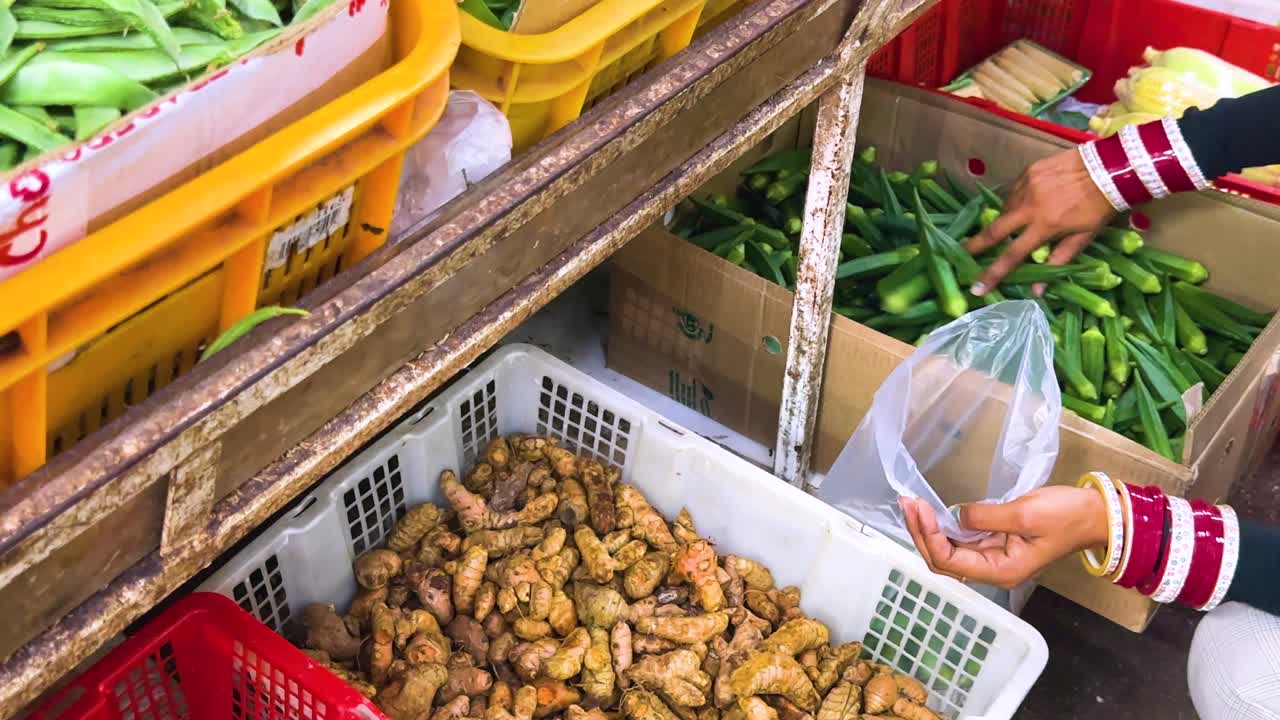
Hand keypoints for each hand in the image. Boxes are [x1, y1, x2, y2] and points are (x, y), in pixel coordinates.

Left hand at [898, 486, 1109, 588]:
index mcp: (1002, 571)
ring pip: (948, 550)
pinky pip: (961, 540)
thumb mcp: (1025, 513)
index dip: (929, 536)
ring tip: (911, 504)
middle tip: (906, 502)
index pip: (950, 561)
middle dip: (921, 533)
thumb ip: (985, 516)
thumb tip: (954, 515)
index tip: (918, 507)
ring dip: (927, 529)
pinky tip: (930, 511)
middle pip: (943, 560)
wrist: (1096, 514)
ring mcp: (993, 558)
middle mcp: (993, 570)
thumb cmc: (1067, 516)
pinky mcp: (995, 543)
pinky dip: (943, 526)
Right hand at [966, 148, 1116, 295]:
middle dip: (976, 245)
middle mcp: (1030, 206)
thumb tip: (1037, 292)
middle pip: (995, 230)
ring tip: (1011, 225)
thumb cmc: (1099, 207)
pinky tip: (1024, 203)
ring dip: (1004, 220)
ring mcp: (1027, 186)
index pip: (1012, 255)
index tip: (976, 288)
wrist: (1111, 167)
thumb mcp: (1083, 237)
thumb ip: (1058, 261)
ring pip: (1005, 209)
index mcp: (1045, 226)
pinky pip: (1013, 191)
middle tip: (963, 253)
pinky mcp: (1028, 171)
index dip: (993, 274)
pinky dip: (1015, 201)